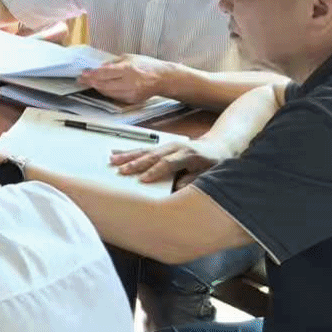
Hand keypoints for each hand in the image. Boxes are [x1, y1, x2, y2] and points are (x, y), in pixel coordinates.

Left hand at [78, 55, 176, 104]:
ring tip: (89, 83)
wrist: (164, 78)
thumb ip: (113, 63)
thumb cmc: (147, 65)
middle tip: (81, 79)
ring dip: (97, 88)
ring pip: (107, 93)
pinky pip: (115, 97)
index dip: (91, 75)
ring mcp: (131, 93)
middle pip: (103, 85)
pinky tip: (102, 87)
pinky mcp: (132, 100)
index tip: (82, 74)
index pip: (104, 73)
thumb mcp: (129, 57)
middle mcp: (129, 83)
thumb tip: (98, 68)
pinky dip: (107, 92)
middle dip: (90, 82)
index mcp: (128, 69)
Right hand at [110, 137, 230, 184]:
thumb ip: (194, 181)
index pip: (167, 163)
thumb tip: (178, 187)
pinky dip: (129, 151)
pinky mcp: (162, 145)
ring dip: (127, 156)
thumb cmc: (215, 162)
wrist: (219, 145)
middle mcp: (176, 147)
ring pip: (144, 150)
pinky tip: (117, 152)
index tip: (142, 180)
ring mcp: (168, 145)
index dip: (154, 172)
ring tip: (113, 161)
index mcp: (188, 154)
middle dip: (135, 164)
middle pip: (152, 155)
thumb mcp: (210, 174)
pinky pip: (143, 148)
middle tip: (121, 171)